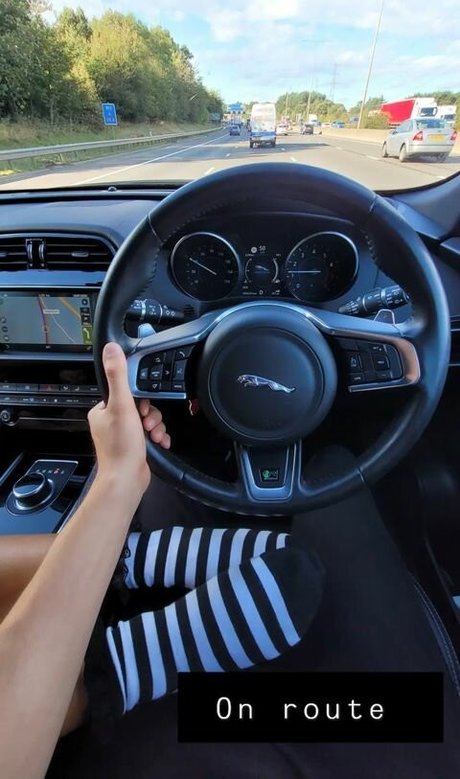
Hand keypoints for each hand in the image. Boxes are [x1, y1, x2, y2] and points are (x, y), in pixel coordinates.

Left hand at [88, 342, 169, 494]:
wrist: (126, 480)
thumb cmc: (121, 447)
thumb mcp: (122, 405)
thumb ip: (118, 376)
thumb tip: (111, 349)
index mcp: (102, 411)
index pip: (126, 393)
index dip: (140, 399)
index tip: (144, 408)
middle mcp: (110, 422)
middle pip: (140, 406)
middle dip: (151, 416)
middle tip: (148, 425)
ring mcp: (122, 435)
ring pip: (148, 420)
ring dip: (156, 427)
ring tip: (154, 436)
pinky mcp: (133, 446)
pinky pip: (151, 434)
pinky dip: (158, 437)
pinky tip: (159, 443)